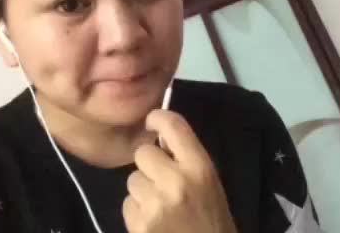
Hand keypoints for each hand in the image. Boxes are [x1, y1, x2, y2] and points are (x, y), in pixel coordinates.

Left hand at [122, 110, 236, 232]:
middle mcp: (176, 180)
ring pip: (132, 179)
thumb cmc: (212, 224)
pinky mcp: (140, 225)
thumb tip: (159, 139)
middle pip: (143, 152)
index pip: (174, 126)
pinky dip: (136, 213)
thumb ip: (186, 161)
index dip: (158, 118)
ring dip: (141, 192)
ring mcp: (156, 204)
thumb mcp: (208, 186)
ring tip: (159, 210)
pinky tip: (152, 226)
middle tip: (160, 182)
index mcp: (200, 168)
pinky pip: (127, 204)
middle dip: (148, 165)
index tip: (151, 121)